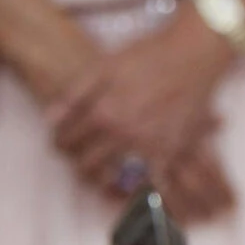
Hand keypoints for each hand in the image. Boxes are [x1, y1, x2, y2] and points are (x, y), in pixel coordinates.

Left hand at [46, 7, 237, 222]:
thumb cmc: (147, 56)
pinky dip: (141, 188)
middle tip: (77, 162)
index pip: (67, 141)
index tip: (58, 144)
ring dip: (105, 181)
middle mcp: (124, 135)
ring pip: (117, 179)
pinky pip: (153, 181)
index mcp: (102, 113)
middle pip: (88, 165)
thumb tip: (50, 120)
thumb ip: (74, 94)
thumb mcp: (104, 66)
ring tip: (102, 177)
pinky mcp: (173, 151)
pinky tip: (135, 185)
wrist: (193, 56)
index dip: (58, 143)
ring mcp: (149, 146)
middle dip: (78, 165)